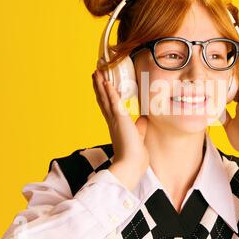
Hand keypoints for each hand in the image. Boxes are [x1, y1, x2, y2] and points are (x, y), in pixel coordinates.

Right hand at [92, 70, 148, 190]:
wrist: (132, 166)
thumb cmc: (135, 155)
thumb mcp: (139, 135)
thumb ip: (140, 126)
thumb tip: (144, 117)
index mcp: (116, 125)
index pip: (108, 106)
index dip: (104, 95)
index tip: (101, 84)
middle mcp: (112, 121)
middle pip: (103, 99)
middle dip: (99, 86)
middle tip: (95, 73)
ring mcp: (114, 120)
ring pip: (105, 98)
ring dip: (100, 84)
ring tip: (96, 72)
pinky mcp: (120, 120)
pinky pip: (114, 103)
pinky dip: (109, 92)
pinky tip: (106, 82)